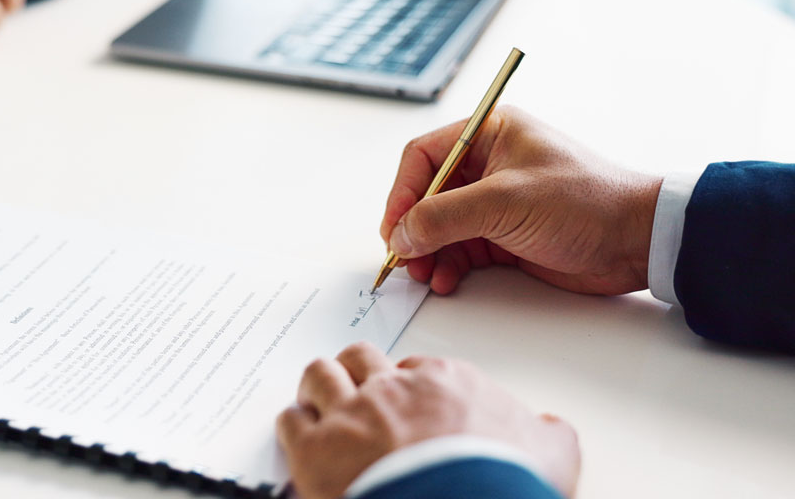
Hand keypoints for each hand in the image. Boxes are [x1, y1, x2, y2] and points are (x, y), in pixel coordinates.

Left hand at [277, 342, 578, 498]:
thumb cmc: (504, 482)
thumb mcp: (551, 453)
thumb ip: (547, 433)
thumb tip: (550, 428)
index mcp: (443, 383)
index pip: (414, 368)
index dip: (405, 386)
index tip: (405, 401)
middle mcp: (391, 390)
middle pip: (361, 359)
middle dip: (356, 371)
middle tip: (356, 389)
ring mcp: (349, 416)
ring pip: (319, 375)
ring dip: (317, 386)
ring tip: (318, 400)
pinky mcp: (315, 449)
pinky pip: (290, 420)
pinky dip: (293, 425)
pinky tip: (298, 434)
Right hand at [380, 107, 661, 294]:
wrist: (638, 242)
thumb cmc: (586, 202)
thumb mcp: (505, 202)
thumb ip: (445, 216)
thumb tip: (402, 233)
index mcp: (489, 134)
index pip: (424, 157)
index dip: (402, 192)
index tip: (393, 226)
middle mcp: (488, 164)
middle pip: (427, 194)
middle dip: (413, 227)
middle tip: (405, 256)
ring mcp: (496, 201)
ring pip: (441, 225)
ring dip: (428, 250)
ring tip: (426, 273)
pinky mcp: (505, 235)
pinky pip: (461, 248)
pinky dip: (449, 265)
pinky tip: (447, 279)